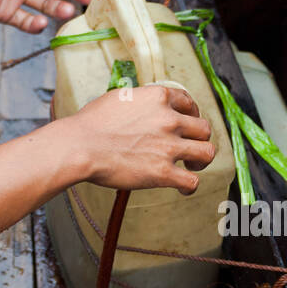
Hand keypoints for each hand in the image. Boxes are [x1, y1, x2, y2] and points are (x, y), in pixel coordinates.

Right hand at [67, 84, 214, 194]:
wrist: (80, 146)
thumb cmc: (90, 124)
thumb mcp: (118, 98)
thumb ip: (139, 102)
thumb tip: (141, 107)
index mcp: (158, 98)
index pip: (188, 102)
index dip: (191, 114)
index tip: (187, 123)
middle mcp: (169, 119)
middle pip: (203, 128)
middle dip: (198, 138)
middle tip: (189, 146)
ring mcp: (169, 146)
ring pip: (206, 152)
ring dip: (202, 160)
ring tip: (192, 167)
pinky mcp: (163, 172)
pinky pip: (192, 182)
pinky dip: (190, 187)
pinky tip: (182, 189)